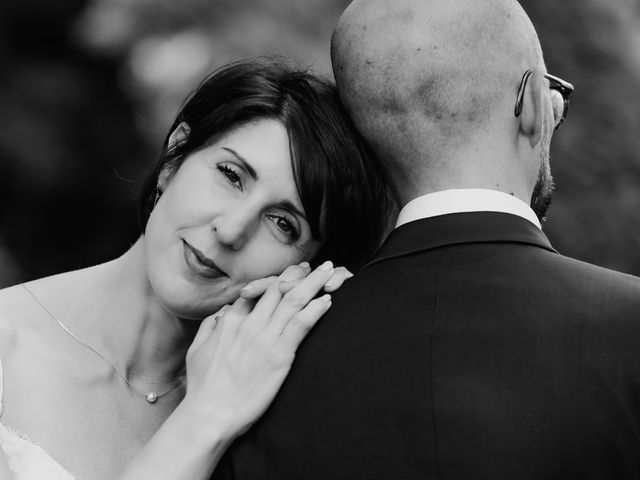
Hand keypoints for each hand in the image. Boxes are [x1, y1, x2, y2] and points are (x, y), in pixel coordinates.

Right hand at [183, 261, 336, 439]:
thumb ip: (211, 326)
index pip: (256, 291)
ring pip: (294, 299)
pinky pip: (302, 324)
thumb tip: (223, 313)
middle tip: (313, 266)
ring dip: (314, 282)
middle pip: (278, 288)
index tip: (288, 274)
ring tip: (330, 272)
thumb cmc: (203, 388)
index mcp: (230, 321)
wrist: (210, 414)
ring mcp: (265, 337)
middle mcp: (249, 323)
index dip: (275, 279)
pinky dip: (316, 309)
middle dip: (297, 274)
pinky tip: (327, 301)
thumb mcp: (197, 349)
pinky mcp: (280, 354)